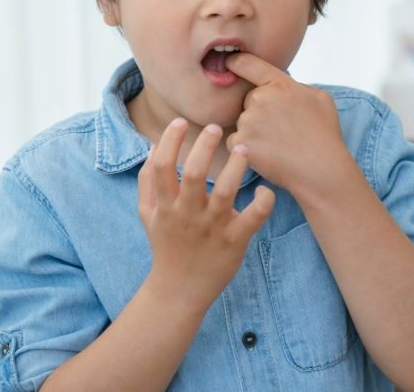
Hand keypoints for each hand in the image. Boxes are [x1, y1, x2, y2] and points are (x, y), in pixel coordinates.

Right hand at [137, 118, 274, 309]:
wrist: (179, 291)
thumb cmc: (166, 246)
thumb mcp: (147, 215)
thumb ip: (147, 181)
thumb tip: (153, 146)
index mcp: (166, 206)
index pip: (162, 167)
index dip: (169, 141)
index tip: (180, 122)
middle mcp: (188, 214)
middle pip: (195, 174)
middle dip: (204, 147)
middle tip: (216, 127)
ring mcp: (212, 228)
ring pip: (225, 193)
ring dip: (235, 168)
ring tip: (243, 149)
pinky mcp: (235, 241)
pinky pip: (253, 218)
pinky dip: (263, 202)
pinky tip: (266, 190)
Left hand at [224, 52, 354, 196]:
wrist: (321, 169)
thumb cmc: (324, 135)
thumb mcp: (321, 98)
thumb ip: (297, 86)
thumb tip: (284, 85)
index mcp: (281, 84)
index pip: (247, 63)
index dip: (234, 62)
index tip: (227, 63)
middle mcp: (262, 98)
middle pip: (248, 100)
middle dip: (258, 111)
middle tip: (280, 130)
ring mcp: (250, 120)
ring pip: (242, 122)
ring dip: (253, 132)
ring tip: (278, 145)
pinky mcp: (241, 142)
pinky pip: (235, 141)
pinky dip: (246, 148)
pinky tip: (267, 155)